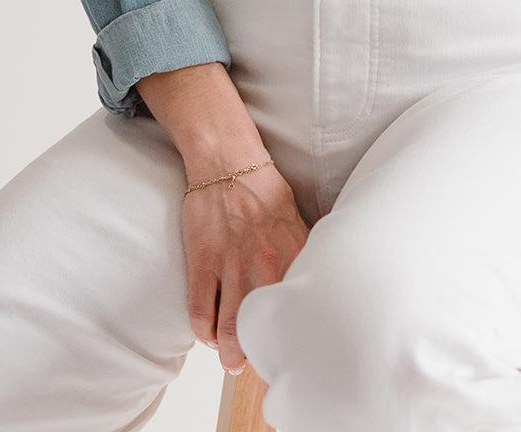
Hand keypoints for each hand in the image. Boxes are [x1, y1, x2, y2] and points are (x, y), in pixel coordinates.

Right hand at [136, 61, 310, 373]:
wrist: (227, 161)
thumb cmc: (264, 188)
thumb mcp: (296, 217)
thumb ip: (304, 249)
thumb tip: (320, 273)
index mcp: (293, 251)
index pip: (300, 305)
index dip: (298, 332)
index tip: (296, 345)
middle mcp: (264, 263)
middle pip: (263, 326)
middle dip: (261, 351)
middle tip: (260, 360)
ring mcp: (230, 265)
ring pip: (229, 329)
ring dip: (230, 352)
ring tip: (232, 359)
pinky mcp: (202, 262)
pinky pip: (199, 312)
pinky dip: (203, 331)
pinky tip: (209, 333)